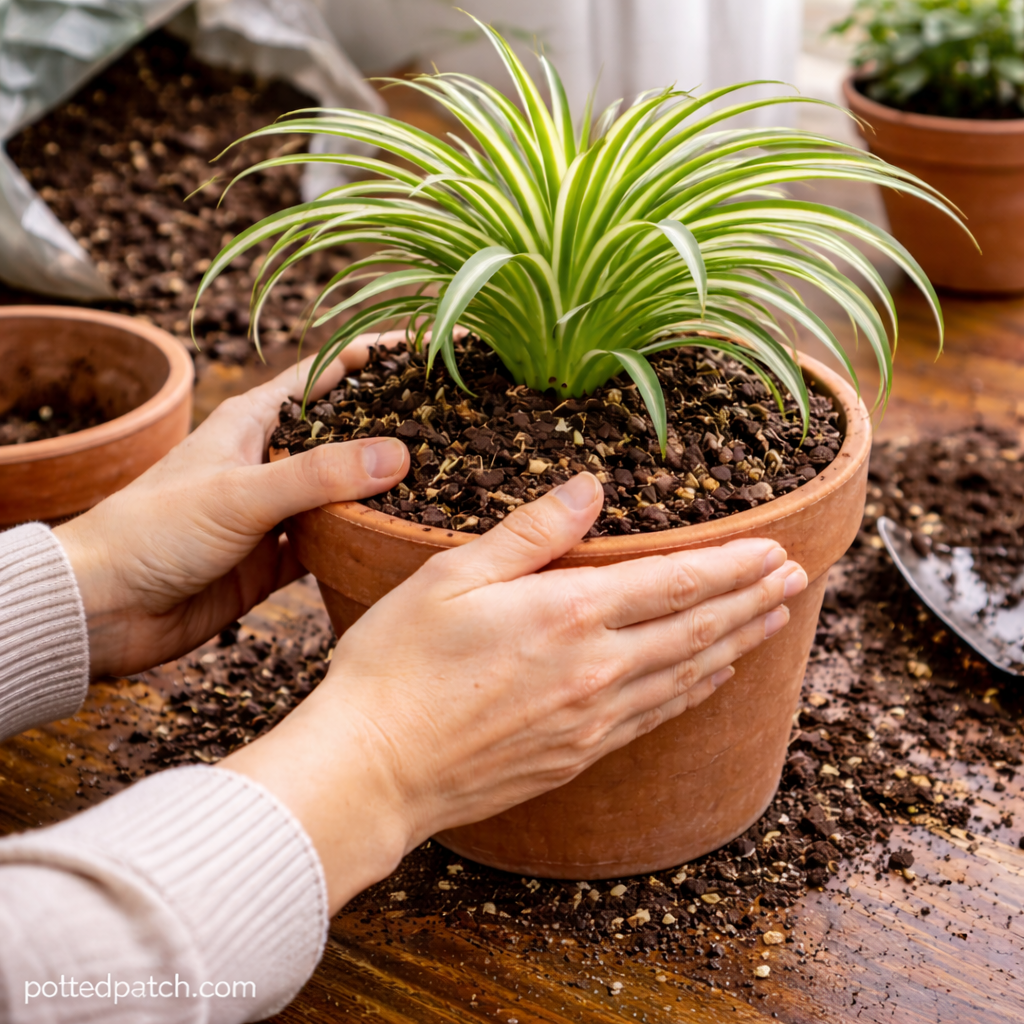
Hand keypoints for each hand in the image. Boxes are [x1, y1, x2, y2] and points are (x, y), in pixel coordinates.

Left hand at [54, 337, 409, 678]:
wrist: (108, 608)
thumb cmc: (153, 530)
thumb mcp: (240, 493)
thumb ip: (320, 475)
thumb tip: (401, 454)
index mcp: (254, 422)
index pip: (324, 374)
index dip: (371, 357)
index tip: (424, 348)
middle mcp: (270, 461)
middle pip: (344, 434)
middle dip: (392, 426)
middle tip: (450, 422)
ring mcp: (276, 512)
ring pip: (344, 493)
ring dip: (382, 491)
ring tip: (443, 482)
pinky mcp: (276, 559)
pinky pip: (333, 545)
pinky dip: (362, 545)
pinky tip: (398, 544)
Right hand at [223, 473, 807, 912]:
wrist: (374, 770)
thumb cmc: (398, 665)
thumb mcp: (453, 577)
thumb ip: (532, 532)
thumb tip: (591, 488)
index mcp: (568, 614)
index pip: (674, 581)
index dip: (730, 564)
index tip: (773, 549)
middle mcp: (596, 669)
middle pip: (697, 628)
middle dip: (751, 599)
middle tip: (796, 580)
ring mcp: (591, 720)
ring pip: (687, 675)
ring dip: (737, 643)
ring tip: (773, 621)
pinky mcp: (577, 755)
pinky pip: (656, 717)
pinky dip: (695, 692)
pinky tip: (711, 679)